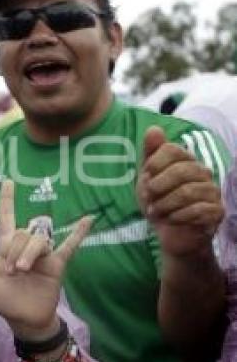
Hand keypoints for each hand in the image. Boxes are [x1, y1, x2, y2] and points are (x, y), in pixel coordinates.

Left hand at [0, 180, 90, 339]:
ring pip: (38, 240)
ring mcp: (42, 255)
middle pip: (22, 233)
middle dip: (13, 250)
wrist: (23, 319)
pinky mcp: (56, 265)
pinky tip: (88, 219)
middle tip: (10, 271)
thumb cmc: (3, 299)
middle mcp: (25, 247)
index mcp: (6, 247)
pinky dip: (78, 233)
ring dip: (28, 253)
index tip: (7, 181)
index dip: (7, 201)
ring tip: (22, 271)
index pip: (6, 219)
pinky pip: (69, 246)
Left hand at [137, 126, 223, 258]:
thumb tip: (154, 129)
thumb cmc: (159, 201)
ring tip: (155, 211)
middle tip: (148, 197)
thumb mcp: (148, 177)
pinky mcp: (217, 212)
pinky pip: (199, 210)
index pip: (173, 150)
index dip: (156, 162)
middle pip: (181, 170)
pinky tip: (169, 219)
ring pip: (188, 192)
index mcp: (186, 161)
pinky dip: (178, 216)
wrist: (170, 232)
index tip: (145, 175)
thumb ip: (151, 153)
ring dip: (165, 204)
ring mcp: (212, 192)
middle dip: (158, 186)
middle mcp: (203, 173)